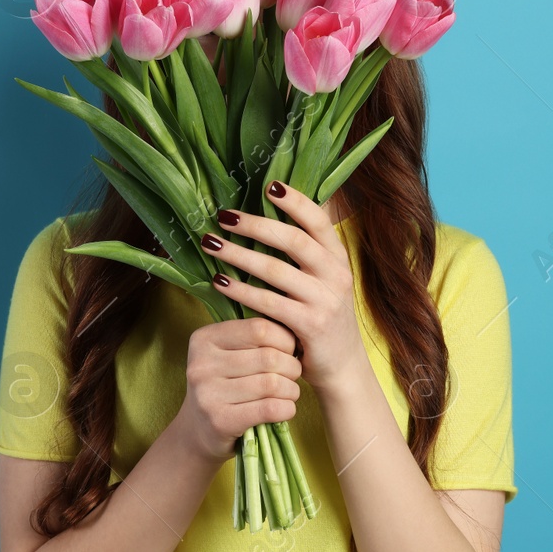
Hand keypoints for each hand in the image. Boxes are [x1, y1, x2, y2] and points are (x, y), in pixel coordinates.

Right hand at [171, 316, 302, 463]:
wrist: (198, 430)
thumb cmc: (224, 385)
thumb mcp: (227, 354)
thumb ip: (253, 337)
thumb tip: (296, 328)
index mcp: (204, 339)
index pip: (259, 328)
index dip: (285, 339)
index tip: (289, 351)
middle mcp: (201, 364)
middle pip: (269, 357)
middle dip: (292, 367)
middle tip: (292, 375)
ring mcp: (207, 394)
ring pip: (272, 384)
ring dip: (291, 390)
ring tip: (290, 392)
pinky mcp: (219, 421)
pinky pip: (270, 409)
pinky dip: (287, 408)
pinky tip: (286, 408)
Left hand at [204, 180, 370, 395]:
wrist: (342, 366)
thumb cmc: (322, 316)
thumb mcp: (323, 280)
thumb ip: (305, 254)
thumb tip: (266, 217)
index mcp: (338, 257)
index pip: (318, 220)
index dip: (295, 201)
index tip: (268, 185)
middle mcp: (336, 275)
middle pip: (293, 240)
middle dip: (255, 225)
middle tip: (224, 216)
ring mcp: (325, 300)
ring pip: (276, 270)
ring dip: (239, 255)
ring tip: (211, 243)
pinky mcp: (310, 325)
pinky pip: (268, 302)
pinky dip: (240, 290)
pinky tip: (219, 281)